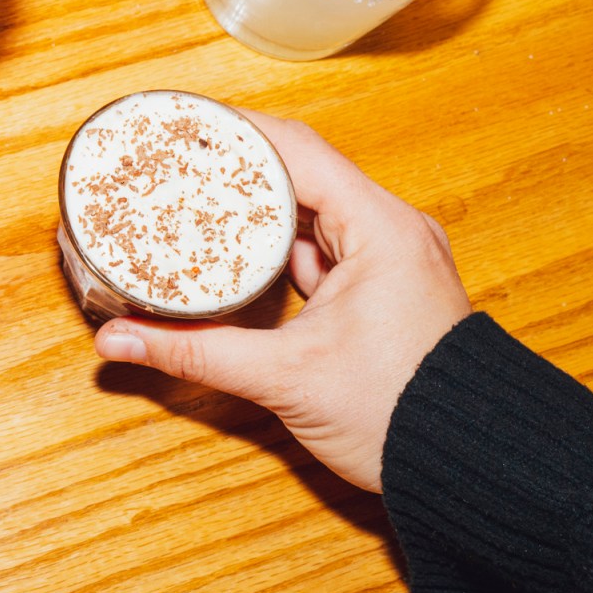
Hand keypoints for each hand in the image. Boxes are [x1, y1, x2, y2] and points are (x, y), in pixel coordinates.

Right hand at [91, 110, 471, 492]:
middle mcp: (391, 231)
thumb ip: (196, 352)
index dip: (233, 131)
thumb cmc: (403, 416)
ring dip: (255, 209)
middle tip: (171, 161)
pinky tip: (234, 253)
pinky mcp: (383, 290)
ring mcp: (389, 260)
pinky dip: (277, 247)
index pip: (296, 150)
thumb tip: (119, 341)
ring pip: (310, 213)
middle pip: (300, 173)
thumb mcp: (286, 377)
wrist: (473, 469)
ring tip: (192, 198)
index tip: (178, 123)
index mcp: (380, 229)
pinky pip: (322, 248)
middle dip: (234, 168)